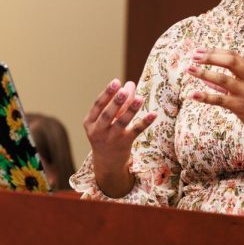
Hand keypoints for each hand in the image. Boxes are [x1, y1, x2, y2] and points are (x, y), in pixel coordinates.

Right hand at [82, 78, 156, 196]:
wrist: (107, 162)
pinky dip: (144, 122)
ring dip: (130, 110)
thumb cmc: (106, 134)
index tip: (116, 82)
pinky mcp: (125, 144)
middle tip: (123, 90)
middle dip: (115, 102)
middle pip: (107, 115)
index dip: (107, 93)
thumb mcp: (105, 120)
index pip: (98, 105)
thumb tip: (130, 84)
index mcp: (90, 122)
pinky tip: (153, 114)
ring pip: (121, 123)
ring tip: (140, 98)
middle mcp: (98, 131)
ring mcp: (111, 138)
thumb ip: (117, 103)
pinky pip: (136, 131)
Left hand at [187, 48, 243, 173]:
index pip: (232, 55)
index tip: (199, 51)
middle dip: (210, 57)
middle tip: (194, 56)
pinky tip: (193, 95)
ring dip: (204, 73)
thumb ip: (225, 83)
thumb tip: (204, 78)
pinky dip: (206, 96)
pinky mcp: (240, 107)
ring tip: (189, 69)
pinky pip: (220, 100)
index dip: (214, 51)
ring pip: (222, 79)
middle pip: (229, 61)